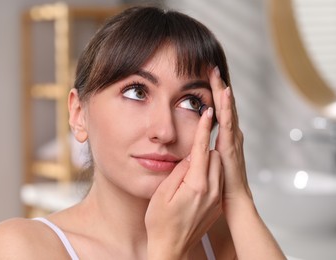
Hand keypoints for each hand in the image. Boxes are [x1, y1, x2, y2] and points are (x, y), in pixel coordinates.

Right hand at [145, 106, 222, 258]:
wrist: (171, 248)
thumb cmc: (160, 223)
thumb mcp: (162, 194)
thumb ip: (179, 172)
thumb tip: (190, 156)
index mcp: (196, 186)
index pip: (202, 149)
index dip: (204, 129)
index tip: (207, 112)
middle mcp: (211, 190)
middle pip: (215, 156)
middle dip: (207, 142)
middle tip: (201, 130)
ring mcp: (215, 198)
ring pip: (218, 167)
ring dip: (209, 156)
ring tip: (198, 152)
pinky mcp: (215, 204)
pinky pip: (218, 179)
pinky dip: (211, 170)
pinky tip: (199, 172)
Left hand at [209, 67, 251, 206]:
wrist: (231, 202)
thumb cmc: (217, 183)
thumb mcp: (204, 161)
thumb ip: (197, 149)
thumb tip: (186, 141)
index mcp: (223, 136)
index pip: (217, 110)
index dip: (211, 93)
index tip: (203, 75)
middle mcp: (230, 134)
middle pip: (223, 105)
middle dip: (217, 86)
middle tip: (211, 65)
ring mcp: (232, 140)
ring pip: (227, 110)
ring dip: (222, 91)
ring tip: (217, 73)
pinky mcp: (230, 148)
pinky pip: (227, 125)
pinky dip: (226, 109)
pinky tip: (223, 95)